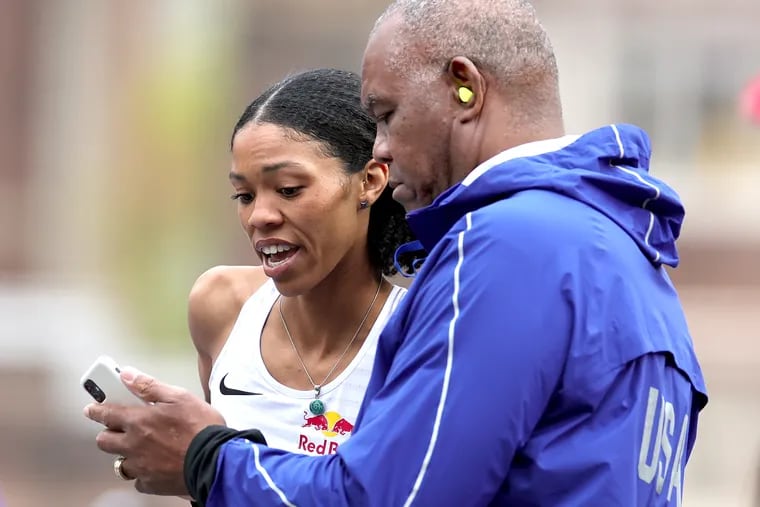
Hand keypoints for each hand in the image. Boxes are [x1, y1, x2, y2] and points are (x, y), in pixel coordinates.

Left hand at [84, 367, 224, 495]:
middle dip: (107, 433)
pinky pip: (138, 480)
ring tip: (139, 449)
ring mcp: (141, 466)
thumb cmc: (201, 428)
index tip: (91, 408)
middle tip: (116, 430)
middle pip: (105, 441)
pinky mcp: (151, 483)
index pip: (107, 414)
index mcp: (139, 421)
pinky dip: (143, 473)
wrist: (215, 461)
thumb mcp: (179, 397)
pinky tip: (154, 466)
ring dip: (125, 455)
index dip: (96, 410)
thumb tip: (128, 375)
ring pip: (119, 463)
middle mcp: (134, 445)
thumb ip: (150, 386)